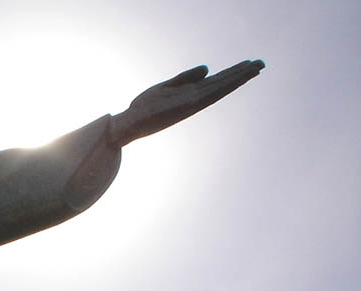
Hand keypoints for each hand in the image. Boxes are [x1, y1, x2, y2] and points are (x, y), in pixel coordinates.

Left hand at [110, 60, 264, 145]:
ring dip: (239, 77)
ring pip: (221, 87)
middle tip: (262, 64)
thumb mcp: (165, 87)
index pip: (216, 82)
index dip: (232, 74)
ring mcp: (193, 102)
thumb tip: (207, 68)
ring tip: (257, 67)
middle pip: (223, 84)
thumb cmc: (144, 108)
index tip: (248, 66)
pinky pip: (211, 92)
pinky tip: (236, 78)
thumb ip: (185, 78)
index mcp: (190, 95)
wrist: (130, 123)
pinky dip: (225, 84)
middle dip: (242, 74)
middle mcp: (195, 99)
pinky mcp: (188, 104)